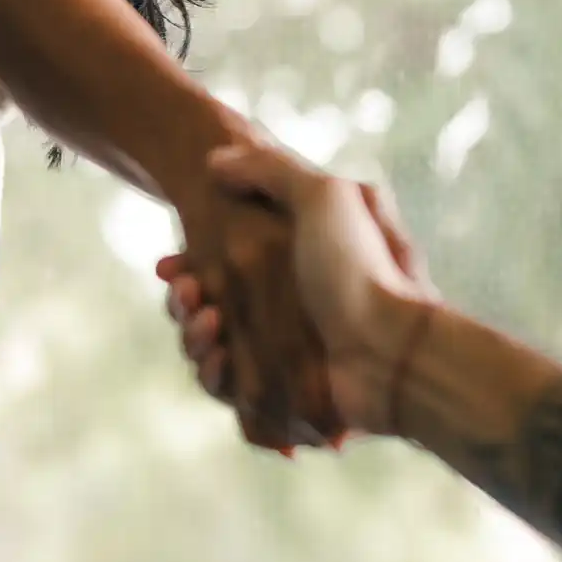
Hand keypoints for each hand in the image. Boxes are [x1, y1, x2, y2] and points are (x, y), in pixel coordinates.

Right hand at [160, 146, 438, 436]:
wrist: (388, 349)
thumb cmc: (357, 269)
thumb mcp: (322, 196)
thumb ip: (270, 171)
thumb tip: (216, 161)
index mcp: (297, 271)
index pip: (225, 269)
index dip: (191, 266)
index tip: (173, 263)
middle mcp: (292, 315)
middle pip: (213, 311)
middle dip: (187, 305)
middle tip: (184, 293)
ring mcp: (288, 358)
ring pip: (217, 351)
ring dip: (196, 338)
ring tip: (204, 322)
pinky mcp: (284, 399)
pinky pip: (233, 391)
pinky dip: (216, 376)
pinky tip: (217, 360)